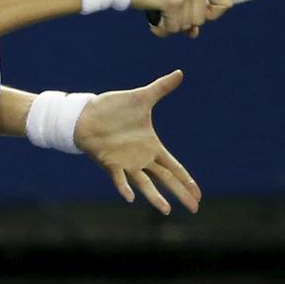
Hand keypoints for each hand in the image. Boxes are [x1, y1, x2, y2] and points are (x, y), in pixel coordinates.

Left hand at [73, 70, 200, 213]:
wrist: (86, 114)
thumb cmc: (113, 108)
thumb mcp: (142, 97)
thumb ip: (161, 88)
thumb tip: (179, 73)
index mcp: (151, 146)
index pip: (174, 166)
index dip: (187, 179)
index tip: (198, 194)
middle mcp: (141, 159)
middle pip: (166, 179)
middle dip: (180, 193)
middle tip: (195, 208)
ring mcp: (126, 163)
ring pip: (145, 184)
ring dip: (155, 197)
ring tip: (167, 210)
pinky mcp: (110, 163)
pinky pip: (119, 178)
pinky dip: (124, 187)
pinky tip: (131, 198)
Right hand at [131, 0, 232, 37]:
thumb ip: (188, 8)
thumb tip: (194, 33)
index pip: (225, 1)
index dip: (213, 14)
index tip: (198, 18)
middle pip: (204, 19)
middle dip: (185, 23)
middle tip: (168, 15)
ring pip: (188, 25)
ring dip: (170, 26)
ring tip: (157, 13)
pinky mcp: (174, 1)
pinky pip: (173, 29)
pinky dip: (161, 29)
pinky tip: (152, 20)